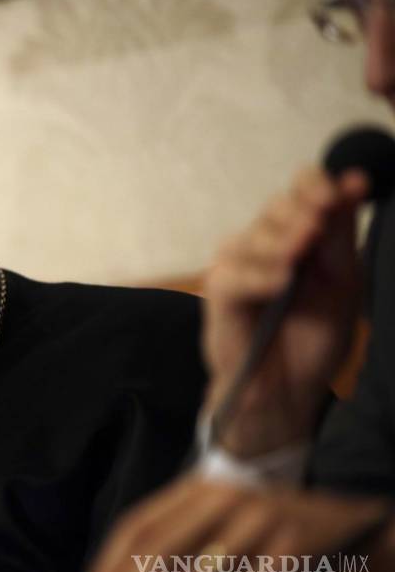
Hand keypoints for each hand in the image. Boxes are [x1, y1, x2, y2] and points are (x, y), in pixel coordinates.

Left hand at [79, 477, 392, 571]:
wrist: (359, 527)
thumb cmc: (275, 534)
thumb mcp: (222, 523)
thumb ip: (178, 544)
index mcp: (199, 488)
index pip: (137, 526)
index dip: (107, 567)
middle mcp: (225, 498)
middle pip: (158, 550)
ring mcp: (261, 520)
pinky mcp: (294, 549)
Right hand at [204, 168, 369, 455]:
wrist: (289, 391)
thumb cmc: (315, 338)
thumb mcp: (342, 281)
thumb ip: (341, 234)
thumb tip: (354, 180)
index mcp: (298, 237)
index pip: (300, 190)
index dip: (315, 184)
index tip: (339, 193)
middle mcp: (263, 245)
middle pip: (276, 207)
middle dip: (301, 216)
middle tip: (316, 235)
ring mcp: (237, 267)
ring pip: (253, 237)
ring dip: (281, 247)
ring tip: (297, 272)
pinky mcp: (218, 295)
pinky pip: (234, 274)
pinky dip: (260, 277)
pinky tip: (280, 285)